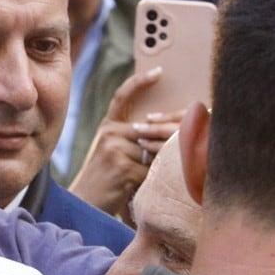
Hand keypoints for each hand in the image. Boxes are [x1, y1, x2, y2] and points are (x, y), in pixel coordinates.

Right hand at [67, 67, 180, 216]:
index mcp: (108, 127)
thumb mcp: (114, 152)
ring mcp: (116, 149)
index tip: (159, 71)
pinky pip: (153, 169)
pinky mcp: (124, 167)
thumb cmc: (106, 179)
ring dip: (163, 165)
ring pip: (156, 151)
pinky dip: (156, 179)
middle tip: (188, 138)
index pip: (123, 96)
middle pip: (152, 128)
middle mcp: (110, 133)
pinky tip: (148, 187)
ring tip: (156, 176)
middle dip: (170, 139)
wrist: (86, 204)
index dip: (141, 81)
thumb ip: (132, 140)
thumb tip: (167, 131)